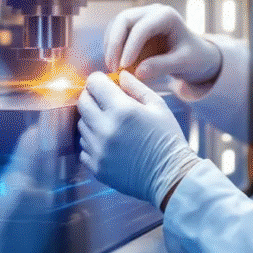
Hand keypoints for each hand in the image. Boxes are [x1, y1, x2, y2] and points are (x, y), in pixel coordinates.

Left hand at [77, 71, 199, 208]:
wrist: (170, 176)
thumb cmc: (167, 139)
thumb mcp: (158, 106)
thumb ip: (136, 87)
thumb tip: (120, 75)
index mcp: (122, 111)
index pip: (94, 84)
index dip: (99, 80)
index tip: (105, 83)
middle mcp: (105, 129)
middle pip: (82, 102)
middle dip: (92, 96)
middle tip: (104, 100)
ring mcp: (98, 150)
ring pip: (82, 124)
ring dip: (92, 119)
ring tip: (111, 123)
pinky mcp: (96, 167)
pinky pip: (84, 146)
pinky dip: (93, 141)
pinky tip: (110, 142)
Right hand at [103, 4, 221, 84]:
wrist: (196, 55)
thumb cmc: (194, 58)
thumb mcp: (183, 64)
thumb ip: (162, 67)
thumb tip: (138, 72)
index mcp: (167, 16)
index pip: (142, 27)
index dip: (130, 47)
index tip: (123, 67)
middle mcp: (152, 11)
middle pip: (124, 20)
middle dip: (115, 44)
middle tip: (113, 68)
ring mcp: (142, 17)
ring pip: (116, 25)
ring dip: (110, 46)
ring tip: (112, 69)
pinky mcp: (134, 27)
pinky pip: (116, 33)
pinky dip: (112, 48)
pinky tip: (115, 65)